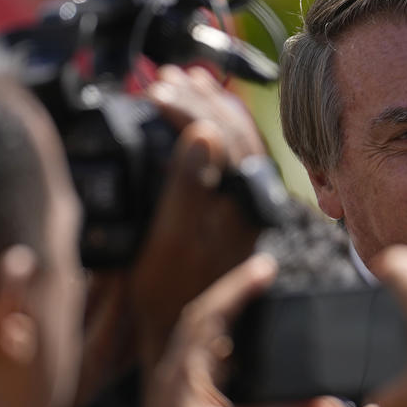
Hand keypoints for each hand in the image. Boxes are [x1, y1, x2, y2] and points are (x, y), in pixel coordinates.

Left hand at [125, 254, 334, 406]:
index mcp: (181, 377)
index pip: (208, 316)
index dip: (237, 287)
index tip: (265, 266)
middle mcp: (180, 379)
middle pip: (207, 321)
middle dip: (238, 296)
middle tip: (268, 275)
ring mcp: (187, 396)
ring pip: (212, 344)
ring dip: (238, 321)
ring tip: (265, 302)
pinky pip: (221, 369)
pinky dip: (243, 352)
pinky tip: (262, 353)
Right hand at [133, 66, 265, 366]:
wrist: (180, 328)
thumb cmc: (170, 287)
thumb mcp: (172, 238)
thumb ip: (189, 185)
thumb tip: (204, 134)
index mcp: (242, 202)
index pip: (225, 137)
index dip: (191, 108)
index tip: (156, 91)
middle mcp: (250, 201)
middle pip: (235, 133)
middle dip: (201, 99)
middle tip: (166, 78)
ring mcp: (242, 205)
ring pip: (237, 143)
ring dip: (210, 109)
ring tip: (183, 83)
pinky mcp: (230, 211)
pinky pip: (231, 159)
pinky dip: (214, 133)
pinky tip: (200, 122)